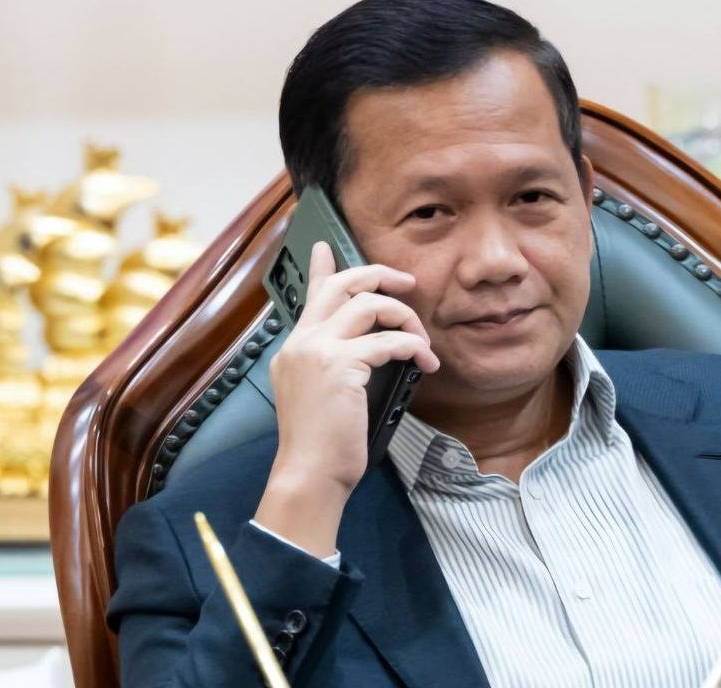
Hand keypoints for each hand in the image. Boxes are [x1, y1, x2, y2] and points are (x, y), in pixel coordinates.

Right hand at [254, 242, 439, 556]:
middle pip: (341, 285)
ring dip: (406, 318)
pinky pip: (389, 341)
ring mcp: (318, 350)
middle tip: (407, 283)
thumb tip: (368, 355)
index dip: (320, 267)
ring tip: (423, 341)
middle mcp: (301, 342)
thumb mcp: (322, 398)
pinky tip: (426, 362)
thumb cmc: (322, 447)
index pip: (309, 296)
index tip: (325, 246)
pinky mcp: (340, 365)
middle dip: (379, 275)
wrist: (309, 474)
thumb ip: (336, 368)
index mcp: (294, 348)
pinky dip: (414, 347)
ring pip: (370, 305)